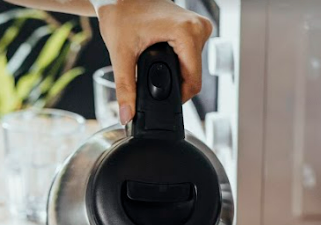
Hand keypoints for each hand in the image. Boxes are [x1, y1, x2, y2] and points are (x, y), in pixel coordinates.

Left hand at [96, 0, 213, 124]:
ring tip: (152, 62)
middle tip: (148, 76)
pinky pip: (191, 56)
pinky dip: (177, 63)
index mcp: (188, 32)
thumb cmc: (121, 12)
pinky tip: (161, 57)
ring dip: (175, 73)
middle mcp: (199, 28)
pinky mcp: (196, 28)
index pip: (193, 81)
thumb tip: (127, 115)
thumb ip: (125, 88)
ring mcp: (200, 26)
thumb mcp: (121, 54)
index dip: (178, 97)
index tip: (159, 101)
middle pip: (193, 75)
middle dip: (173, 83)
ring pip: (193, 67)